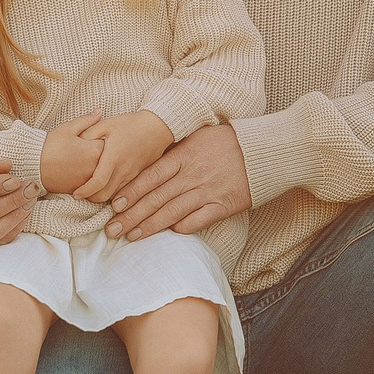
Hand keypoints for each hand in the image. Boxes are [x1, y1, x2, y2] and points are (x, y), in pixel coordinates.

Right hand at [39, 111, 104, 195]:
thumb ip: (87, 120)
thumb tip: (100, 111)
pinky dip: (93, 179)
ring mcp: (88, 181)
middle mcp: (94, 168)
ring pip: (103, 175)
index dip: (107, 139)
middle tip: (96, 149)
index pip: (112, 144)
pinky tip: (83, 171)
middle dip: (107, 155)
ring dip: (100, 168)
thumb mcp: (68, 128)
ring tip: (88, 160)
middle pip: (110, 161)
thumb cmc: (49, 145)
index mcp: (94, 151)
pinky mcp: (81, 190)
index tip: (100, 137)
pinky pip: (94, 186)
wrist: (32, 165)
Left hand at [74, 110, 174, 203]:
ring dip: (101, 196)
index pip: (98, 182)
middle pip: (104, 195)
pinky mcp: (137, 177)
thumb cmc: (131, 124)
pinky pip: (123, 191)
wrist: (158, 127)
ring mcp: (132, 175)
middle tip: (80, 193)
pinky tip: (105, 186)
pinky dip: (112, 192)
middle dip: (90, 198)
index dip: (85, 191)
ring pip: (114, 196)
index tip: (75, 194)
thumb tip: (74, 145)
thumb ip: (89, 134)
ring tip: (91, 191)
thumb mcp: (107, 124)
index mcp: (114, 156)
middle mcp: (124, 169)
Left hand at [105, 121, 252, 240]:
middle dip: (131, 216)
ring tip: (131, 237)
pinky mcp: (223, 205)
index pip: (150, 176)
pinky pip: (198, 220)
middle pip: (156, 198)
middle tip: (112, 230)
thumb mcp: (196, 137)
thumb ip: (173, 152)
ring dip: (149, 226)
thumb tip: (144, 163)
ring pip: (172, 212)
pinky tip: (168, 233)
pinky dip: (182, 227)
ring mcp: (207, 191)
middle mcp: (192, 174)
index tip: (114, 206)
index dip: (131, 192)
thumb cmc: (225, 141)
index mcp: (183, 155)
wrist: (261, 150)